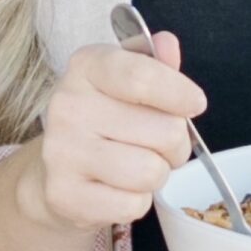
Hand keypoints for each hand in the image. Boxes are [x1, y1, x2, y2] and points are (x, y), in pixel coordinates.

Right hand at [29, 27, 208, 235]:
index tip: (196, 103)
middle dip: (175, 144)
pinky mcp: (63, 194)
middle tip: (156, 145)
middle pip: (163, 131)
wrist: (55, 170)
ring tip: (138, 166)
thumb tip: (168, 45)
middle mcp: (67, 105)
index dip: (180, 93)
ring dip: (156, 175)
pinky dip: (136, 202)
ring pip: (151, 171)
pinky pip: (133, 204)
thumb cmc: (104, 120)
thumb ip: (153, 63)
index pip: (142, 77)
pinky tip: (116, 189)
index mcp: (86, 66)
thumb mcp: (128, 81)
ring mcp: (61, 151)